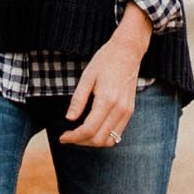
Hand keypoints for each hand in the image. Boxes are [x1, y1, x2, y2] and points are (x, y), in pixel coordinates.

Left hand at [56, 7, 151, 148]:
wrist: (128, 52)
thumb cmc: (105, 61)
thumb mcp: (87, 77)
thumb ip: (78, 100)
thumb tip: (69, 119)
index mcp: (107, 100)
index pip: (89, 129)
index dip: (74, 137)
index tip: (62, 137)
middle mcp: (120, 109)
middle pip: (99, 139)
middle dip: (81, 142)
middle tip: (68, 136)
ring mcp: (127, 111)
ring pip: (110, 140)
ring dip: (93, 142)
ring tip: (79, 135)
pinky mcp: (130, 111)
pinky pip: (117, 133)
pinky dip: (104, 137)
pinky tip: (92, 129)